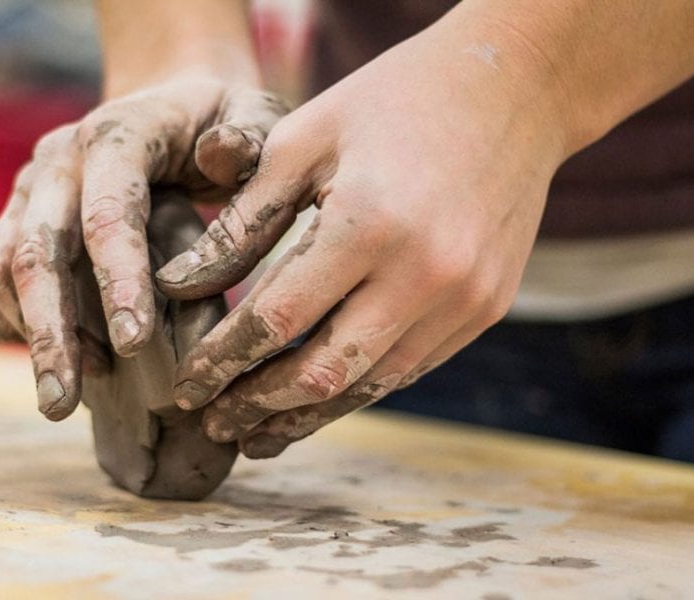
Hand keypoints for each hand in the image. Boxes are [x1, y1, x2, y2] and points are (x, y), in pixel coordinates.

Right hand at [0, 75, 285, 419]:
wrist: (166, 105)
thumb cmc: (219, 122)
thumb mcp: (253, 114)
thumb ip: (249, 137)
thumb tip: (220, 157)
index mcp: (118, 136)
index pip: (109, 213)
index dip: (118, 281)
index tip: (134, 346)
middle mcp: (58, 162)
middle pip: (36, 251)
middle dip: (50, 332)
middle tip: (61, 405)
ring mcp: (29, 191)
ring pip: (0, 269)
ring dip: (29, 335)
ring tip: (67, 394)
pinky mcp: (14, 218)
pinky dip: (12, 323)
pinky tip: (58, 356)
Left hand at [156, 26, 569, 457]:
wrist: (515, 87)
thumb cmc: (391, 102)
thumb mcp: (303, 140)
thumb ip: (242, 221)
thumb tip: (179, 286)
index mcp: (368, 222)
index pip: (276, 318)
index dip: (222, 360)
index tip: (184, 385)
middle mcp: (425, 273)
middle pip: (323, 371)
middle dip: (258, 405)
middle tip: (212, 423)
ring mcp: (465, 298)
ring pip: (370, 384)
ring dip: (308, 415)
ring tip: (257, 435)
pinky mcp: (487, 308)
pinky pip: (411, 367)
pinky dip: (358, 388)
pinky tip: (320, 398)